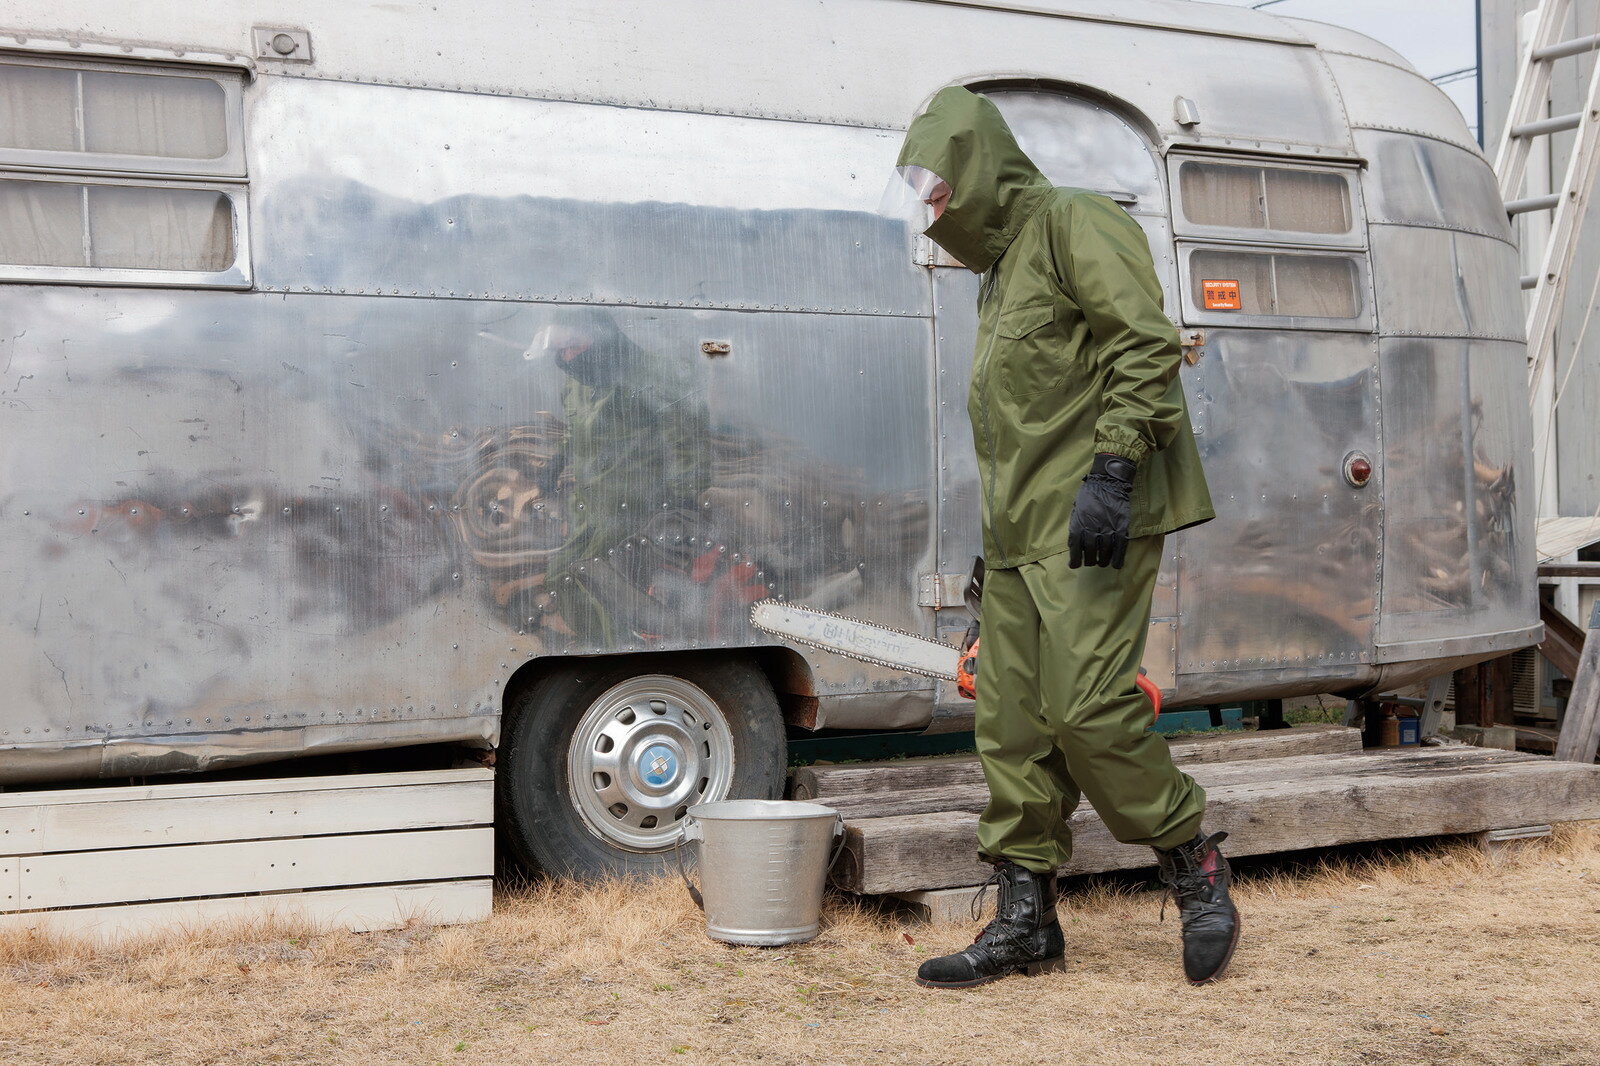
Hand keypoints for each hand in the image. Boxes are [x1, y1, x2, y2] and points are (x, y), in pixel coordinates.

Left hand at [1068, 453, 1134, 568]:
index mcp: (1079, 524)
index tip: (1075, 565)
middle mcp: (1092, 529)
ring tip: (1102, 563)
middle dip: (1090, 560)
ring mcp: (1108, 529)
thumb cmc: (1089, 495)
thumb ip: (1076, 526)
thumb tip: (1075, 544)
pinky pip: (1120, 548)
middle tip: (1091, 562)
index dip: (1074, 559)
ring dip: (1103, 561)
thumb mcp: (1076, 510)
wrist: (1108, 482)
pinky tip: (1116, 565)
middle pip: (1090, 552)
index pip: (1075, 547)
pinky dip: (1118, 558)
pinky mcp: (1121, 528)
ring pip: (1105, 552)